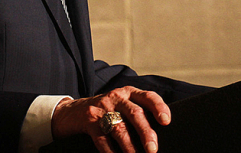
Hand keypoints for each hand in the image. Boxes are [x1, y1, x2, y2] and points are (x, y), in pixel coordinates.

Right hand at [51, 86, 170, 152]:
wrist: (73, 111)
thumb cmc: (107, 111)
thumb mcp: (122, 105)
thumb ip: (138, 113)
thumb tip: (157, 137)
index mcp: (129, 93)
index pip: (148, 96)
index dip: (159, 107)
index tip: (166, 121)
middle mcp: (117, 97)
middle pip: (135, 113)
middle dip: (146, 133)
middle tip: (153, 149)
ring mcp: (102, 108)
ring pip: (119, 128)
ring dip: (130, 147)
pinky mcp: (90, 121)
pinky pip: (103, 140)